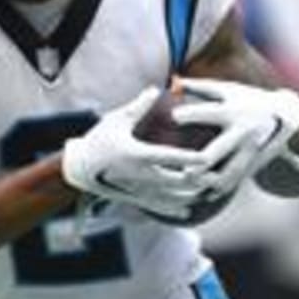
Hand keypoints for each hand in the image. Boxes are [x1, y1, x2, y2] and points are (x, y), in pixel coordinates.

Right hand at [61, 86, 213, 218]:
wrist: (80, 168)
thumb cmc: (99, 139)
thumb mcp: (117, 120)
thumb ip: (138, 106)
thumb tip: (155, 88)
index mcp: (138, 153)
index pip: (171, 157)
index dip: (191, 159)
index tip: (208, 158)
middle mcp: (141, 174)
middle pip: (177, 181)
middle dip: (198, 180)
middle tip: (218, 174)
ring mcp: (139, 189)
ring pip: (171, 197)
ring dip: (191, 194)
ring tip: (209, 189)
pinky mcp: (135, 198)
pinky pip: (159, 208)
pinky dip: (175, 209)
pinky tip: (189, 210)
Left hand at [171, 78, 298, 198]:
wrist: (286, 115)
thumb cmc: (249, 99)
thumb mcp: (227, 89)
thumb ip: (199, 87)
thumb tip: (173, 83)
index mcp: (233, 111)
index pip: (208, 113)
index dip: (189, 115)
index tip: (173, 117)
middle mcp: (241, 132)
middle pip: (215, 152)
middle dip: (195, 161)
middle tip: (178, 166)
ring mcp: (249, 151)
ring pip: (225, 174)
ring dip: (205, 182)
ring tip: (188, 182)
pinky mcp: (253, 164)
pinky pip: (235, 182)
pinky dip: (219, 190)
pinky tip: (203, 194)